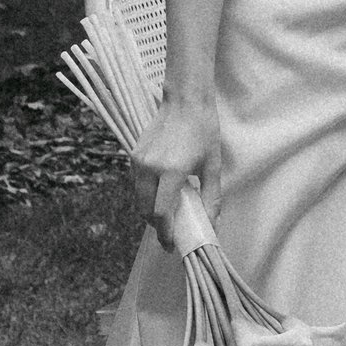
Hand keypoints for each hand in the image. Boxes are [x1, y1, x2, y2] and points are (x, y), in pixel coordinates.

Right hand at [129, 92, 219, 244]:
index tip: (171, 245)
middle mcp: (150, 168)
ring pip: (138, 198)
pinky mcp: (133, 155)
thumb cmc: (204, 130)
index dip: (165, 233)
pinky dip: (145, 194)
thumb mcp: (212, 166)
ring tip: (167, 213)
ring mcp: (138, 161)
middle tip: (171, 231)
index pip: (161, 213)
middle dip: (157, 225)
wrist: (185, 100)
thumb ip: (211, 197)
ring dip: (149, 210)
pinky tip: (160, 193)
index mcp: (171, 171)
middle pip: (145, 210)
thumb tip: (212, 224)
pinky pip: (136, 184)